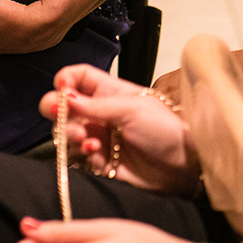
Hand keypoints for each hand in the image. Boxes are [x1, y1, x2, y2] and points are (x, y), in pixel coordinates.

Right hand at [44, 66, 197, 194]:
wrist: (183, 164)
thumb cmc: (166, 128)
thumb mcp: (131, 109)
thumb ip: (95, 105)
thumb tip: (62, 97)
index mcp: (110, 90)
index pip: (77, 77)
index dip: (64, 80)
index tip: (60, 89)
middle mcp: (100, 113)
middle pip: (64, 107)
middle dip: (59, 112)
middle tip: (63, 116)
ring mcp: (99, 136)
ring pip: (66, 134)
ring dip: (70, 135)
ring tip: (87, 139)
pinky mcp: (99, 160)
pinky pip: (77, 157)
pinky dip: (81, 154)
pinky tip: (95, 152)